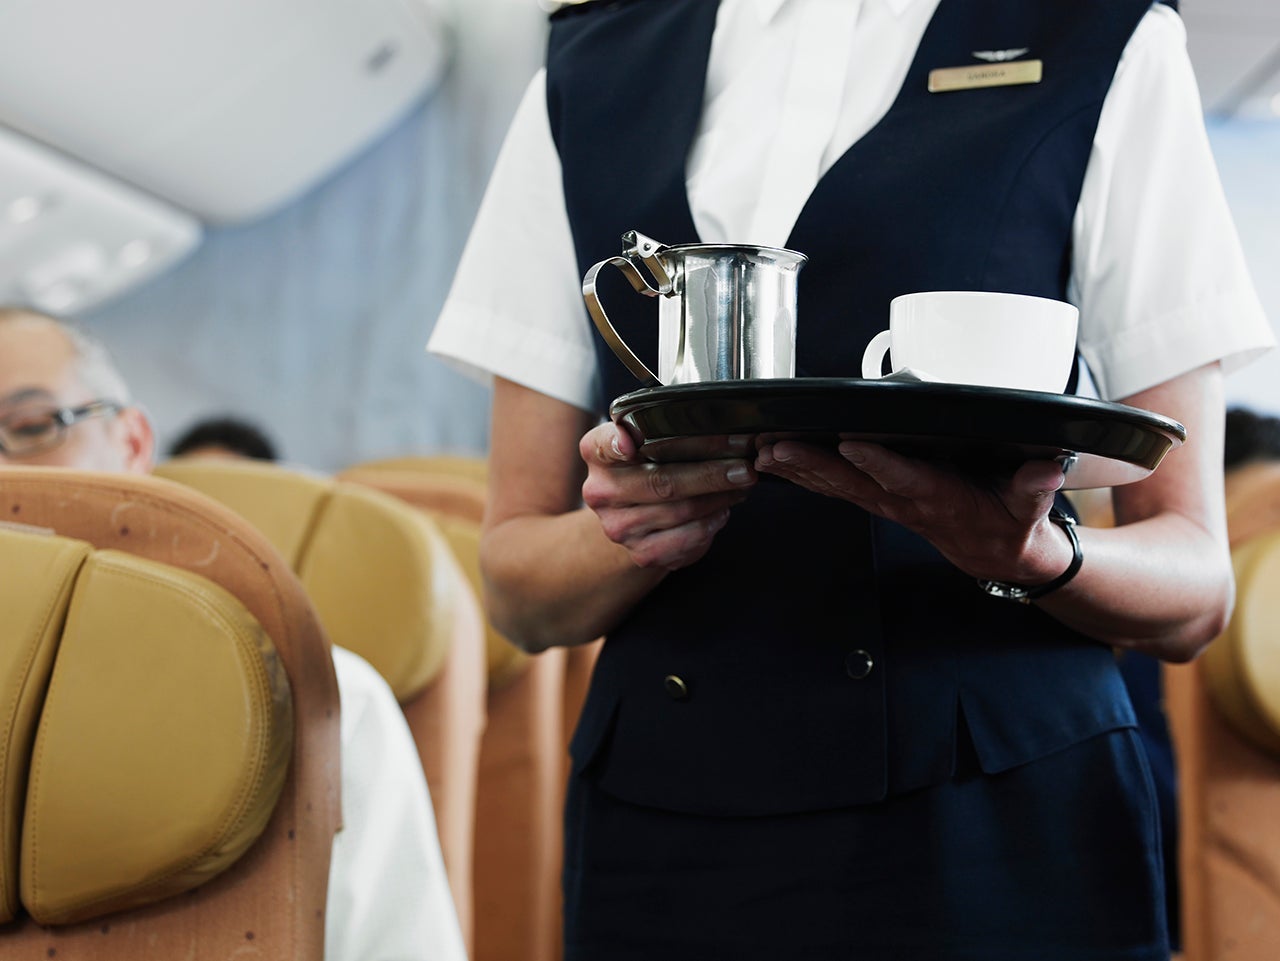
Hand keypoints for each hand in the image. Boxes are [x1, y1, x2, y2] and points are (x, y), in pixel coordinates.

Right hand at [580, 422, 756, 569]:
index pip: (604, 445)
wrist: (632, 518)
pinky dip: (713, 522)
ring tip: (742, 484)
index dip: (616, 444)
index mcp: (597, 453)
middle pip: (662, 481)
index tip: (629, 443)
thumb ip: (657, 427)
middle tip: (744, 466)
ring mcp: (619, 526)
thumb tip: (715, 421)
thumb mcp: (641, 440)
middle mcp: (601, 492)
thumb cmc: (646, 468)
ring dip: (720, 497)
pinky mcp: (642, 553)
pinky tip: (723, 510)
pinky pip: (688, 538)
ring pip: (682, 510)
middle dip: (710, 473)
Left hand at [755, 439, 1074, 585]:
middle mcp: (904, 502)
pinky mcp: (876, 501)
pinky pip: (833, 489)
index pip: (905, 478)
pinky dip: (801, 476)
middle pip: (852, 483)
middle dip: (812, 465)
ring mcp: (885, 504)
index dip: (878, 463)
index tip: (850, 444)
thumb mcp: (1030, 510)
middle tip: (777, 448)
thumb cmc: (1010, 523)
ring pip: (834, 486)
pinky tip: (773, 463)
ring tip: (761, 452)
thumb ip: (1034, 489)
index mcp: (940, 498)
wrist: (996, 554)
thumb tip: (1046, 469)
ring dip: (796, 470)